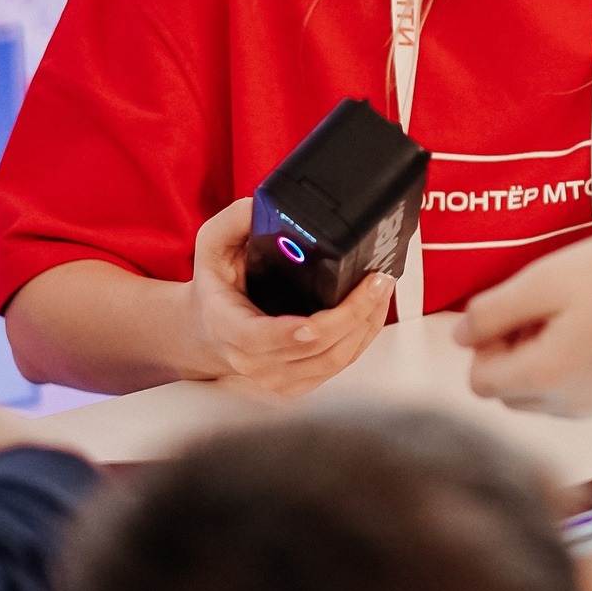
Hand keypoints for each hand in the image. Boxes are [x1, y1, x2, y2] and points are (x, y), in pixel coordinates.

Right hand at [186, 196, 393, 394]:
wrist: (210, 329)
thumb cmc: (216, 287)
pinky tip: (372, 311)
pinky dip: (363, 337)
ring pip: (334, 359)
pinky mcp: (299, 382)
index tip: (314, 322)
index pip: (258, 339)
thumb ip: (232, 222)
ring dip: (366, 324)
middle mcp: (252, 360)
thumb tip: (257, 208)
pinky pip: (340, 365)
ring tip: (381, 289)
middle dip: (353, 314)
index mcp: (227, 326)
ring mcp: (277, 377)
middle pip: (313, 348)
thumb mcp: (212, 245)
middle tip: (376, 281)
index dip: (289, 333)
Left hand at [456, 227, 591, 416]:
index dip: (486, 345)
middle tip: (547, 312)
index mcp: (547, 376)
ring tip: (584, 317)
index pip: (480, 383)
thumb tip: (461, 334)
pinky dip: (591, 370)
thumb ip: (494, 311)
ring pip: (554, 398)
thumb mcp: (547, 277)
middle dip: (517, 357)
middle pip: (514, 395)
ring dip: (552, 365)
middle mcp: (576, 406)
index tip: (512, 314)